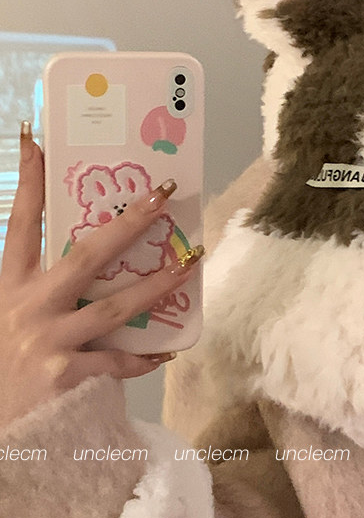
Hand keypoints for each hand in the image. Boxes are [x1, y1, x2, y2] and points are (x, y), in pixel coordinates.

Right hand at [0, 123, 202, 428]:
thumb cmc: (2, 369)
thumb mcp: (7, 318)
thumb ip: (35, 289)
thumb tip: (83, 264)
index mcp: (8, 288)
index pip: (20, 223)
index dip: (28, 180)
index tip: (37, 140)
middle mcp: (27, 307)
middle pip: (86, 254)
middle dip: (128, 222)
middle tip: (161, 195)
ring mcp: (47, 342)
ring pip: (115, 305)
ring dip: (158, 284)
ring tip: (191, 263)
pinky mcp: (64, 377)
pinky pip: (118, 363)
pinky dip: (145, 357)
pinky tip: (170, 350)